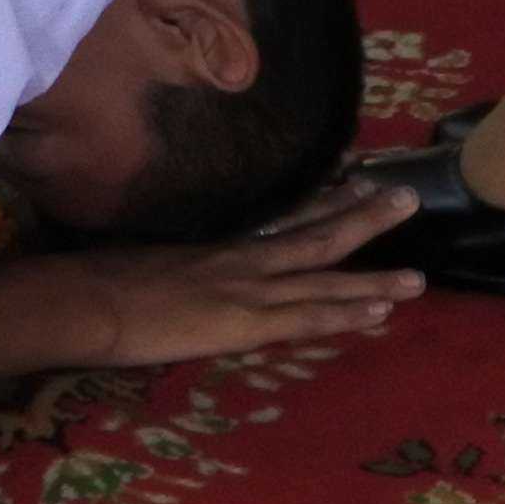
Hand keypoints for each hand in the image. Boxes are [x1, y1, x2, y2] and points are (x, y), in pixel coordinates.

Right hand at [58, 182, 421, 367]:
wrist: (86, 299)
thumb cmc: (102, 283)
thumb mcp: (151, 262)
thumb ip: (179, 265)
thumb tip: (184, 270)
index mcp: (221, 247)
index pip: (285, 220)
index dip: (325, 203)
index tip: (358, 181)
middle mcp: (243, 259)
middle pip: (316, 234)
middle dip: (364, 217)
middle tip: (409, 197)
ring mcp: (247, 289)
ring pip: (324, 276)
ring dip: (374, 277)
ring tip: (418, 279)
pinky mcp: (243, 322)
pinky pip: (306, 318)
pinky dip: (345, 314)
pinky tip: (378, 314)